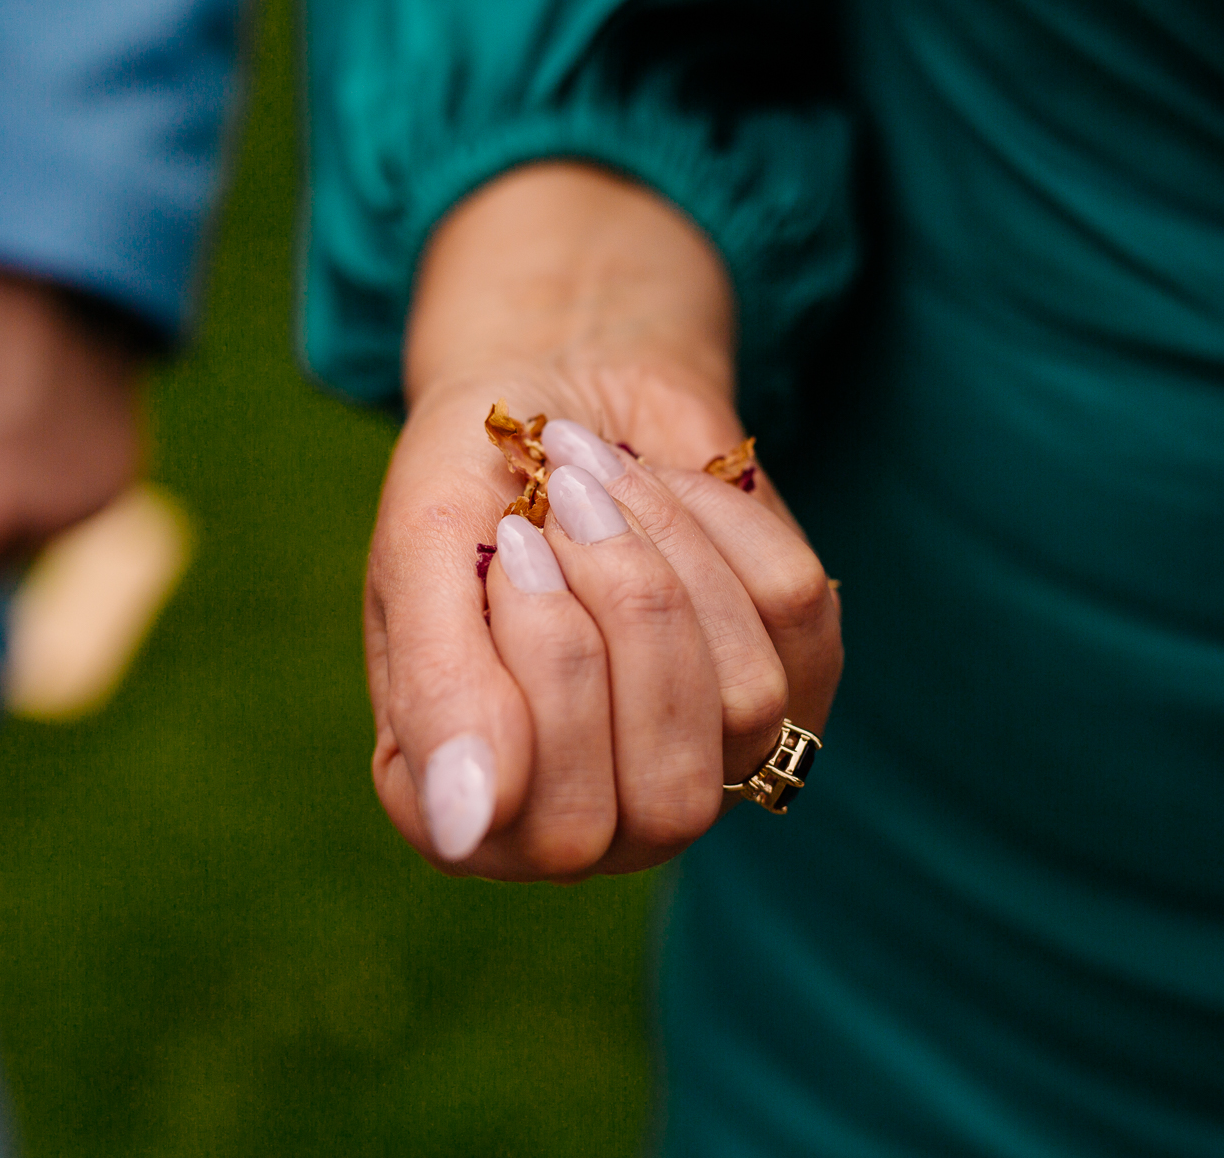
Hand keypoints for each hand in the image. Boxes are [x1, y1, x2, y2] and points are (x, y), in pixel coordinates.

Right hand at [365, 164, 841, 879]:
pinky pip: (799, 619)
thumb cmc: (466, 487)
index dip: (554, 675)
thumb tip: (464, 826)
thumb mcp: (424, 563)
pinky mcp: (794, 682)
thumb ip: (436, 693)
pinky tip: (662, 483)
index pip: (562, 828)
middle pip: (672, 797)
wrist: (557, 394)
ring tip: (600, 475)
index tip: (514, 541)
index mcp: (481, 820)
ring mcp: (709, 763)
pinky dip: (724, 522)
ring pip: (747, 704)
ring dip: (668, 551)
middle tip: (564, 500)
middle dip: (628, 615)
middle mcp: (604, 823)